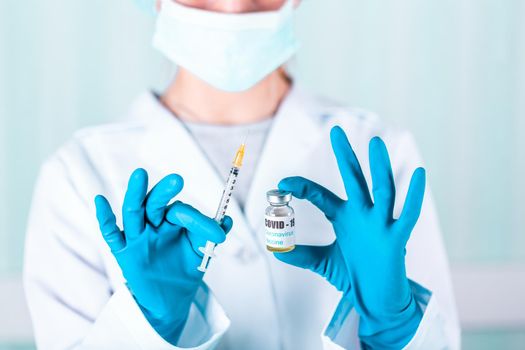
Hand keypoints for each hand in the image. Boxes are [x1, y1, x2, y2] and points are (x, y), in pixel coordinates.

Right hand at [94, 168, 231, 343]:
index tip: (218, 235)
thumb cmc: (184, 270)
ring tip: (140, 175)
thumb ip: (210, 235)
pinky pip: (111, 233)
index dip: (200, 221)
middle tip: (177, 180)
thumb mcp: (200, 252)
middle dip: (165, 191)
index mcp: (174, 221)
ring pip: (134, 212)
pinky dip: (104, 217)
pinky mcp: (123, 252)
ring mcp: (137, 236)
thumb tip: (227, 220)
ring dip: (136, 194)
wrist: (171, 300)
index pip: (183, 212)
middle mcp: (155, 224)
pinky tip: (100, 201)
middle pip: (156, 203)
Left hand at [274, 126, 424, 347]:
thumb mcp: (323, 262)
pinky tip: (419, 174)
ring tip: (376, 143)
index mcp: (344, 217)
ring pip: (382, 190)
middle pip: (354, 179)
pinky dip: (414, 196)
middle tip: (336, 131)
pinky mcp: (397, 239)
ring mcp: (380, 224)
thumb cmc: (354, 277)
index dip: (302, 188)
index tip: (283, 185)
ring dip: (379, 168)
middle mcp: (362, 215)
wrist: (376, 300)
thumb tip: (278, 250)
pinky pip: (408, 215)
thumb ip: (301, 254)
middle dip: (345, 155)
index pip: (321, 195)